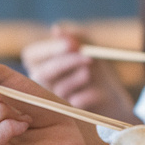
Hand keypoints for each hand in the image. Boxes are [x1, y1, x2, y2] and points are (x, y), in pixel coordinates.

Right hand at [21, 24, 136, 120]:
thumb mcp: (88, 47)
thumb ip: (74, 37)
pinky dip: (88, 95)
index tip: (73, 44)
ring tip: (90, 73)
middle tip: (88, 57)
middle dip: (67, 62)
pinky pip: (75, 103)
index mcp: (38, 64)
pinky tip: (96, 93)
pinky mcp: (66, 116)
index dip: (51, 49)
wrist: (111, 97)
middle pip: (44, 72)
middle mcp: (39, 84)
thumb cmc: (95, 67)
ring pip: (59, 89)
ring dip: (78, 78)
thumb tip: (56, 28)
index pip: (32, 55)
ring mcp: (51, 102)